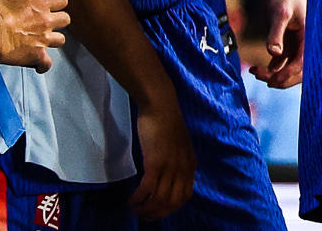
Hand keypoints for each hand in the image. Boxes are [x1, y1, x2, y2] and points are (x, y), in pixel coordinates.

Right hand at [0, 0, 67, 72]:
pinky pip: (47, 64)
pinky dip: (43, 66)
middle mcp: (45, 21)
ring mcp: (43, 39)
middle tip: (48, 26)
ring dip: (53, 42)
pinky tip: (38, 66)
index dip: (58, 4)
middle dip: (58, 23)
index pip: (61, 0)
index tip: (52, 7)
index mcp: (37, 5)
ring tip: (43, 44)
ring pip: (61, 40)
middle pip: (65, 20)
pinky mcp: (36, 55)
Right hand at [128, 100, 194, 218]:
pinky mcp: (155, 162)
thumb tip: (169, 178)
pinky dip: (138, 198)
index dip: (170, 209)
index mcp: (190, 165)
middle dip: (157, 213)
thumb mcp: (179, 146)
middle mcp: (183, 168)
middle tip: (143, 216)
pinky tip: (131, 200)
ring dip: (145, 208)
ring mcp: (170, 166)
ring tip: (135, 209)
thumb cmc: (167, 122)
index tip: (157, 212)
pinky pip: (147, 189)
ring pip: (159, 199)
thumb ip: (177, 162)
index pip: (185, 196)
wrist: (161, 105)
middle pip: (172, 202)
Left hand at [250, 0, 307, 88]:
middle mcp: (306, 40)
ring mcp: (297, 41)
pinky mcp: (289, 40)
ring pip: (290, 67)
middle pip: (298, 70)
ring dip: (275, 74)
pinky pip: (284, 61)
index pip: (303, 63)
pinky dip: (273, 67)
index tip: (272, 80)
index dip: (289, 74)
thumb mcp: (279, 13)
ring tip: (256, 72)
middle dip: (281, 78)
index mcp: (310, 35)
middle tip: (263, 79)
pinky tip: (258, 68)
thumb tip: (275, 54)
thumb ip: (276, 33)